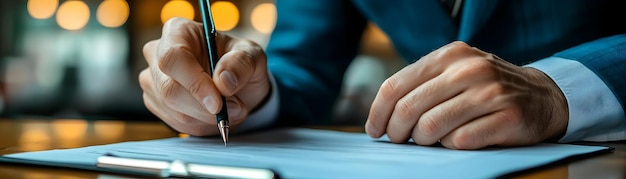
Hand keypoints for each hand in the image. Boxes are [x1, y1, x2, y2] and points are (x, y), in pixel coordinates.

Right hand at [139, 18, 269, 135]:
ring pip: (173, 109)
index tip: (218, 102)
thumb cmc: (240, 63)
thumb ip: (242, 63)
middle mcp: (157, 52)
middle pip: (169, 88)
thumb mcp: (252, 56)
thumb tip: (224, 81)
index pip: (173, 57)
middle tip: (236, 109)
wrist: (236, 85)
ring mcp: (152, 79)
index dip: (194, 83)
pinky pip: (175, 121)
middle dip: (204, 107)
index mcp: (178, 31)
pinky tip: (214, 114)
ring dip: (207, 117)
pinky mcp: (155, 102)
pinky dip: (200, 124)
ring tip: (231, 109)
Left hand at [365, 41, 567, 148]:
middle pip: (408, 108)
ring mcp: (490, 92)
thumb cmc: (485, 88)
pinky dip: (451, 146)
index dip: (378, 113)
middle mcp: (468, 69)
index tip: (375, 129)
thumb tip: (382, 114)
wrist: (541, 96)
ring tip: (430, 140)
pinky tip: (458, 139)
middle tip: (399, 139)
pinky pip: (459, 141)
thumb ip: (421, 85)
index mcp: (449, 55)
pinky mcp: (507, 117)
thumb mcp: (454, 73)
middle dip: (396, 131)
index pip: (395, 86)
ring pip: (431, 126)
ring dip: (423, 140)